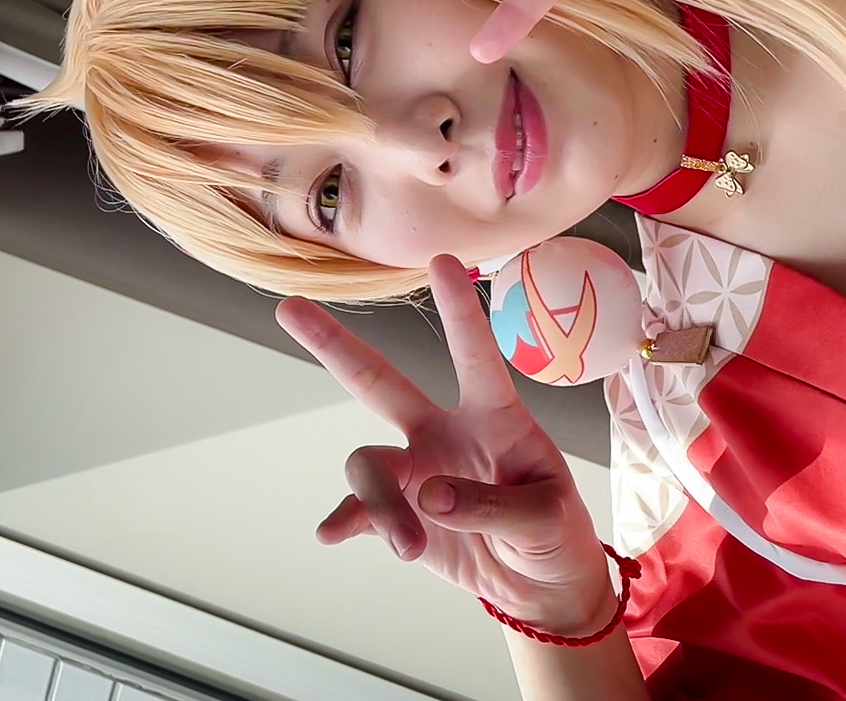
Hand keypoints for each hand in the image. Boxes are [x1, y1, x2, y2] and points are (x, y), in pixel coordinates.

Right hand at [276, 254, 615, 632]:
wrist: (539, 584)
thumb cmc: (555, 533)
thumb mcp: (544, 516)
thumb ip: (490, 504)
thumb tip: (428, 493)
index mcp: (495, 416)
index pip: (475, 355)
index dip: (459, 310)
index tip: (443, 260)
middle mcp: (445, 431)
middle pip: (381, 382)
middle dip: (335, 345)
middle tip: (290, 307)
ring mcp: (416, 469)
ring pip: (370, 463)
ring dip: (381, 504)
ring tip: (408, 546)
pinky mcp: (398, 512)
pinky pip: (358, 509)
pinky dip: (346, 520)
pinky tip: (332, 534)